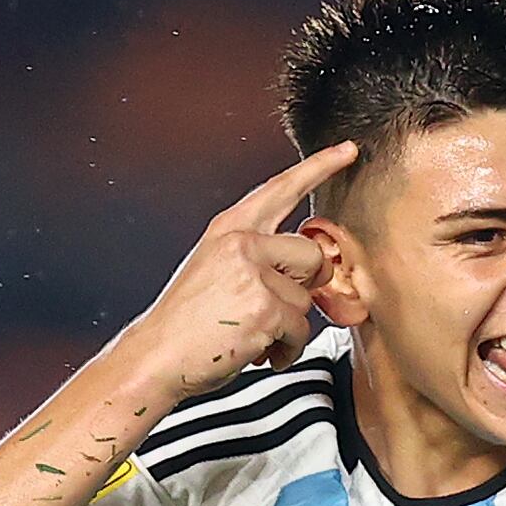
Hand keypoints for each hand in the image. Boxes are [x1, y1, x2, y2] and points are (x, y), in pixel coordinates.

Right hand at [121, 143, 358, 398]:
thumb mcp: (215, 269)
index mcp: (229, 229)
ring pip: (307, 298)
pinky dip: (285, 350)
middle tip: (274, 307)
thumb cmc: (188, 322)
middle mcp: (242, 243)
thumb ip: (259, 256)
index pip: (281, 189)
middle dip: (305, 286)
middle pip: (312, 253)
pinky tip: (256, 352)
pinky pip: (300, 330)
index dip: (319, 167)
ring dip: (288, 326)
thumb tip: (311, 266)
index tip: (348, 150)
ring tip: (253, 334)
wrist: (156, 356)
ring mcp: (253, 273)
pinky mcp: (264, 307)